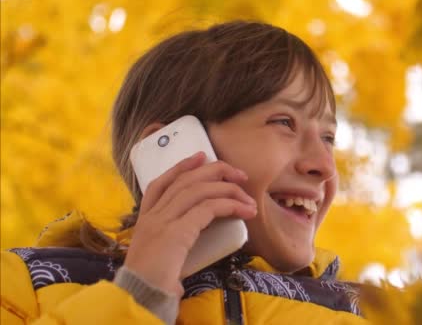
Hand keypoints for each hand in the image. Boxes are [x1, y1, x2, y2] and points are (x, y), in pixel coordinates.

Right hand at [123, 152, 256, 295]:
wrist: (141, 297)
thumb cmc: (153, 282)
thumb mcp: (162, 254)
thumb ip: (175, 241)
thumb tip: (199, 234)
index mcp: (145, 220)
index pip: (161, 183)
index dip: (181, 167)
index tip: (201, 156)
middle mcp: (152, 216)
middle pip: (185, 181)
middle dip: (214, 171)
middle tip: (238, 174)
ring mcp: (162, 222)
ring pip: (198, 190)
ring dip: (228, 189)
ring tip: (248, 197)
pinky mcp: (176, 232)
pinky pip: (208, 209)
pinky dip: (230, 205)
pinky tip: (244, 210)